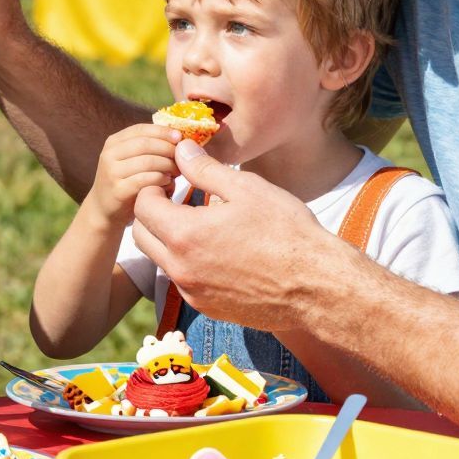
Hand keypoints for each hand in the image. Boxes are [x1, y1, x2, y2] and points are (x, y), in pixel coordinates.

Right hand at [89, 123, 182, 224]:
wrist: (103, 210)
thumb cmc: (125, 182)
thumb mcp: (130, 160)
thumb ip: (148, 148)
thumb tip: (179, 139)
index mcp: (114, 142)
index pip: (141, 129)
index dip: (162, 131)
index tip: (180, 136)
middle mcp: (110, 154)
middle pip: (146, 144)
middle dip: (168, 149)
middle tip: (182, 158)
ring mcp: (112, 172)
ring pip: (148, 161)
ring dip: (168, 165)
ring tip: (177, 172)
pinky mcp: (118, 190)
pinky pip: (146, 180)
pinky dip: (161, 179)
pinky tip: (168, 183)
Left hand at [127, 140, 346, 330]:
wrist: (317, 287)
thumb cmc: (286, 232)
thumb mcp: (246, 189)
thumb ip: (205, 170)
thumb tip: (182, 150)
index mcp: (184, 235)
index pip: (142, 205)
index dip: (153, 187)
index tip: (173, 180)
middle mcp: (180, 268)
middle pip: (141, 235)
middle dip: (151, 213)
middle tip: (177, 199)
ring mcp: (193, 292)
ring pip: (160, 260)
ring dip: (168, 239)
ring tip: (199, 223)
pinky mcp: (208, 308)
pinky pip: (183, 281)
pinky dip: (188, 263)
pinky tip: (217, 250)